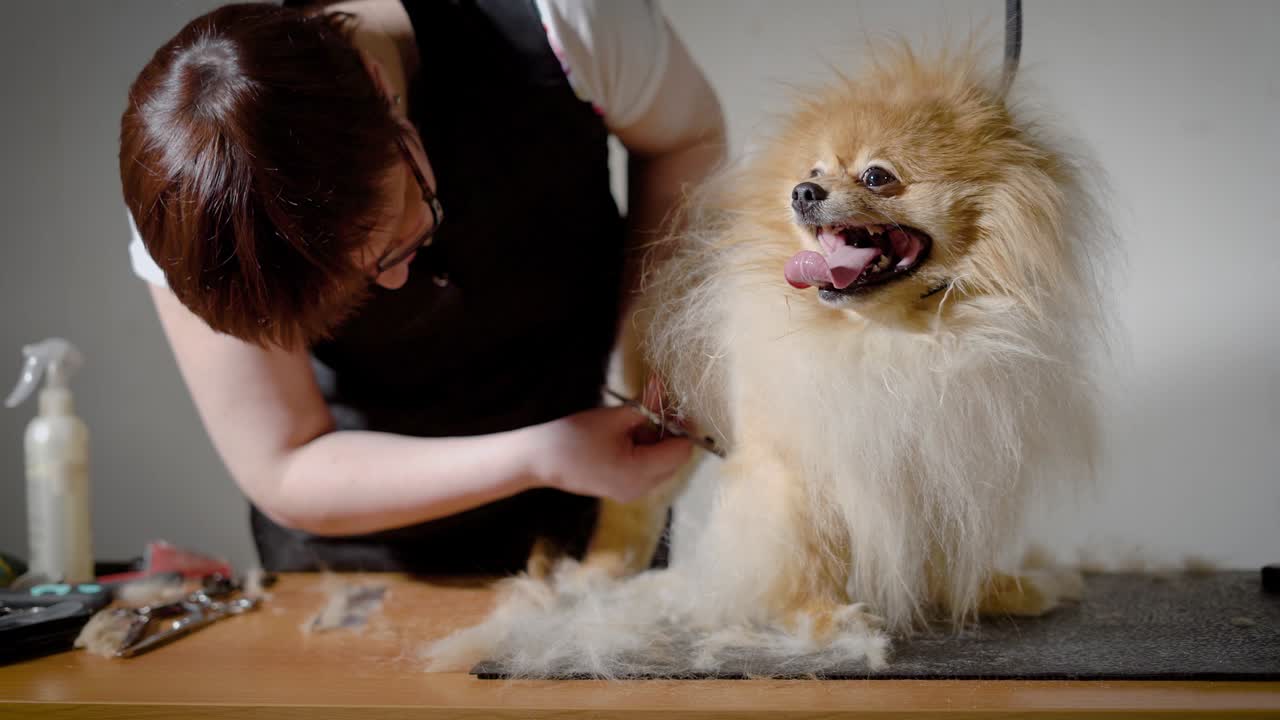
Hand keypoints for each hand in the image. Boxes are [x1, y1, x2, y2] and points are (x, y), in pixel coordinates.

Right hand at [527, 394, 692, 502]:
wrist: (539, 459)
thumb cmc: (574, 436)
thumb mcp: (614, 417)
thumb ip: (645, 405)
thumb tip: (664, 387)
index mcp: (640, 473)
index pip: (681, 451)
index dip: (683, 427)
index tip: (677, 404)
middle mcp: (640, 489)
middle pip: (674, 460)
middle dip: (669, 432)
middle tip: (655, 407)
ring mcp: (631, 492)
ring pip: (661, 464)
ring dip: (656, 440)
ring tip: (635, 420)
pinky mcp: (622, 489)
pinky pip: (646, 470)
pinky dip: (644, 450)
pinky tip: (627, 434)